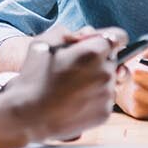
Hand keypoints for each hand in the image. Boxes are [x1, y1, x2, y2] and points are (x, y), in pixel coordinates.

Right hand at [3, 27, 124, 143]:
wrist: (28, 116)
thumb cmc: (33, 77)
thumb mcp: (43, 43)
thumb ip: (67, 32)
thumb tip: (85, 34)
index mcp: (93, 51)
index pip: (119, 36)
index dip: (107, 38)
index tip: (99, 44)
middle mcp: (106, 72)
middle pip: (112, 59)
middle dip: (99, 60)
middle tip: (76, 68)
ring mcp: (107, 94)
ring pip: (109, 80)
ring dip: (96, 80)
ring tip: (72, 87)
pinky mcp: (105, 113)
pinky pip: (105, 100)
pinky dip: (94, 99)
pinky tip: (74, 101)